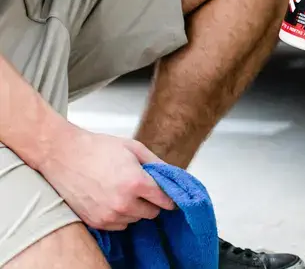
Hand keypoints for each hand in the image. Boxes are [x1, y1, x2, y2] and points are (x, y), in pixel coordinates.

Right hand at [36, 124, 175, 230]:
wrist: (64, 155)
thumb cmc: (98, 148)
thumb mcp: (134, 148)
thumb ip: (156, 163)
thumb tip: (172, 175)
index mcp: (136, 183)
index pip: (165, 200)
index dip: (169, 196)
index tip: (168, 194)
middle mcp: (123, 203)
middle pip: (152, 212)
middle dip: (152, 202)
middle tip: (143, 189)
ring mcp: (108, 215)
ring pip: (135, 220)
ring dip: (135, 209)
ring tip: (124, 191)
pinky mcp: (95, 222)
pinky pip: (119, 226)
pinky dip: (121, 216)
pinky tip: (113, 200)